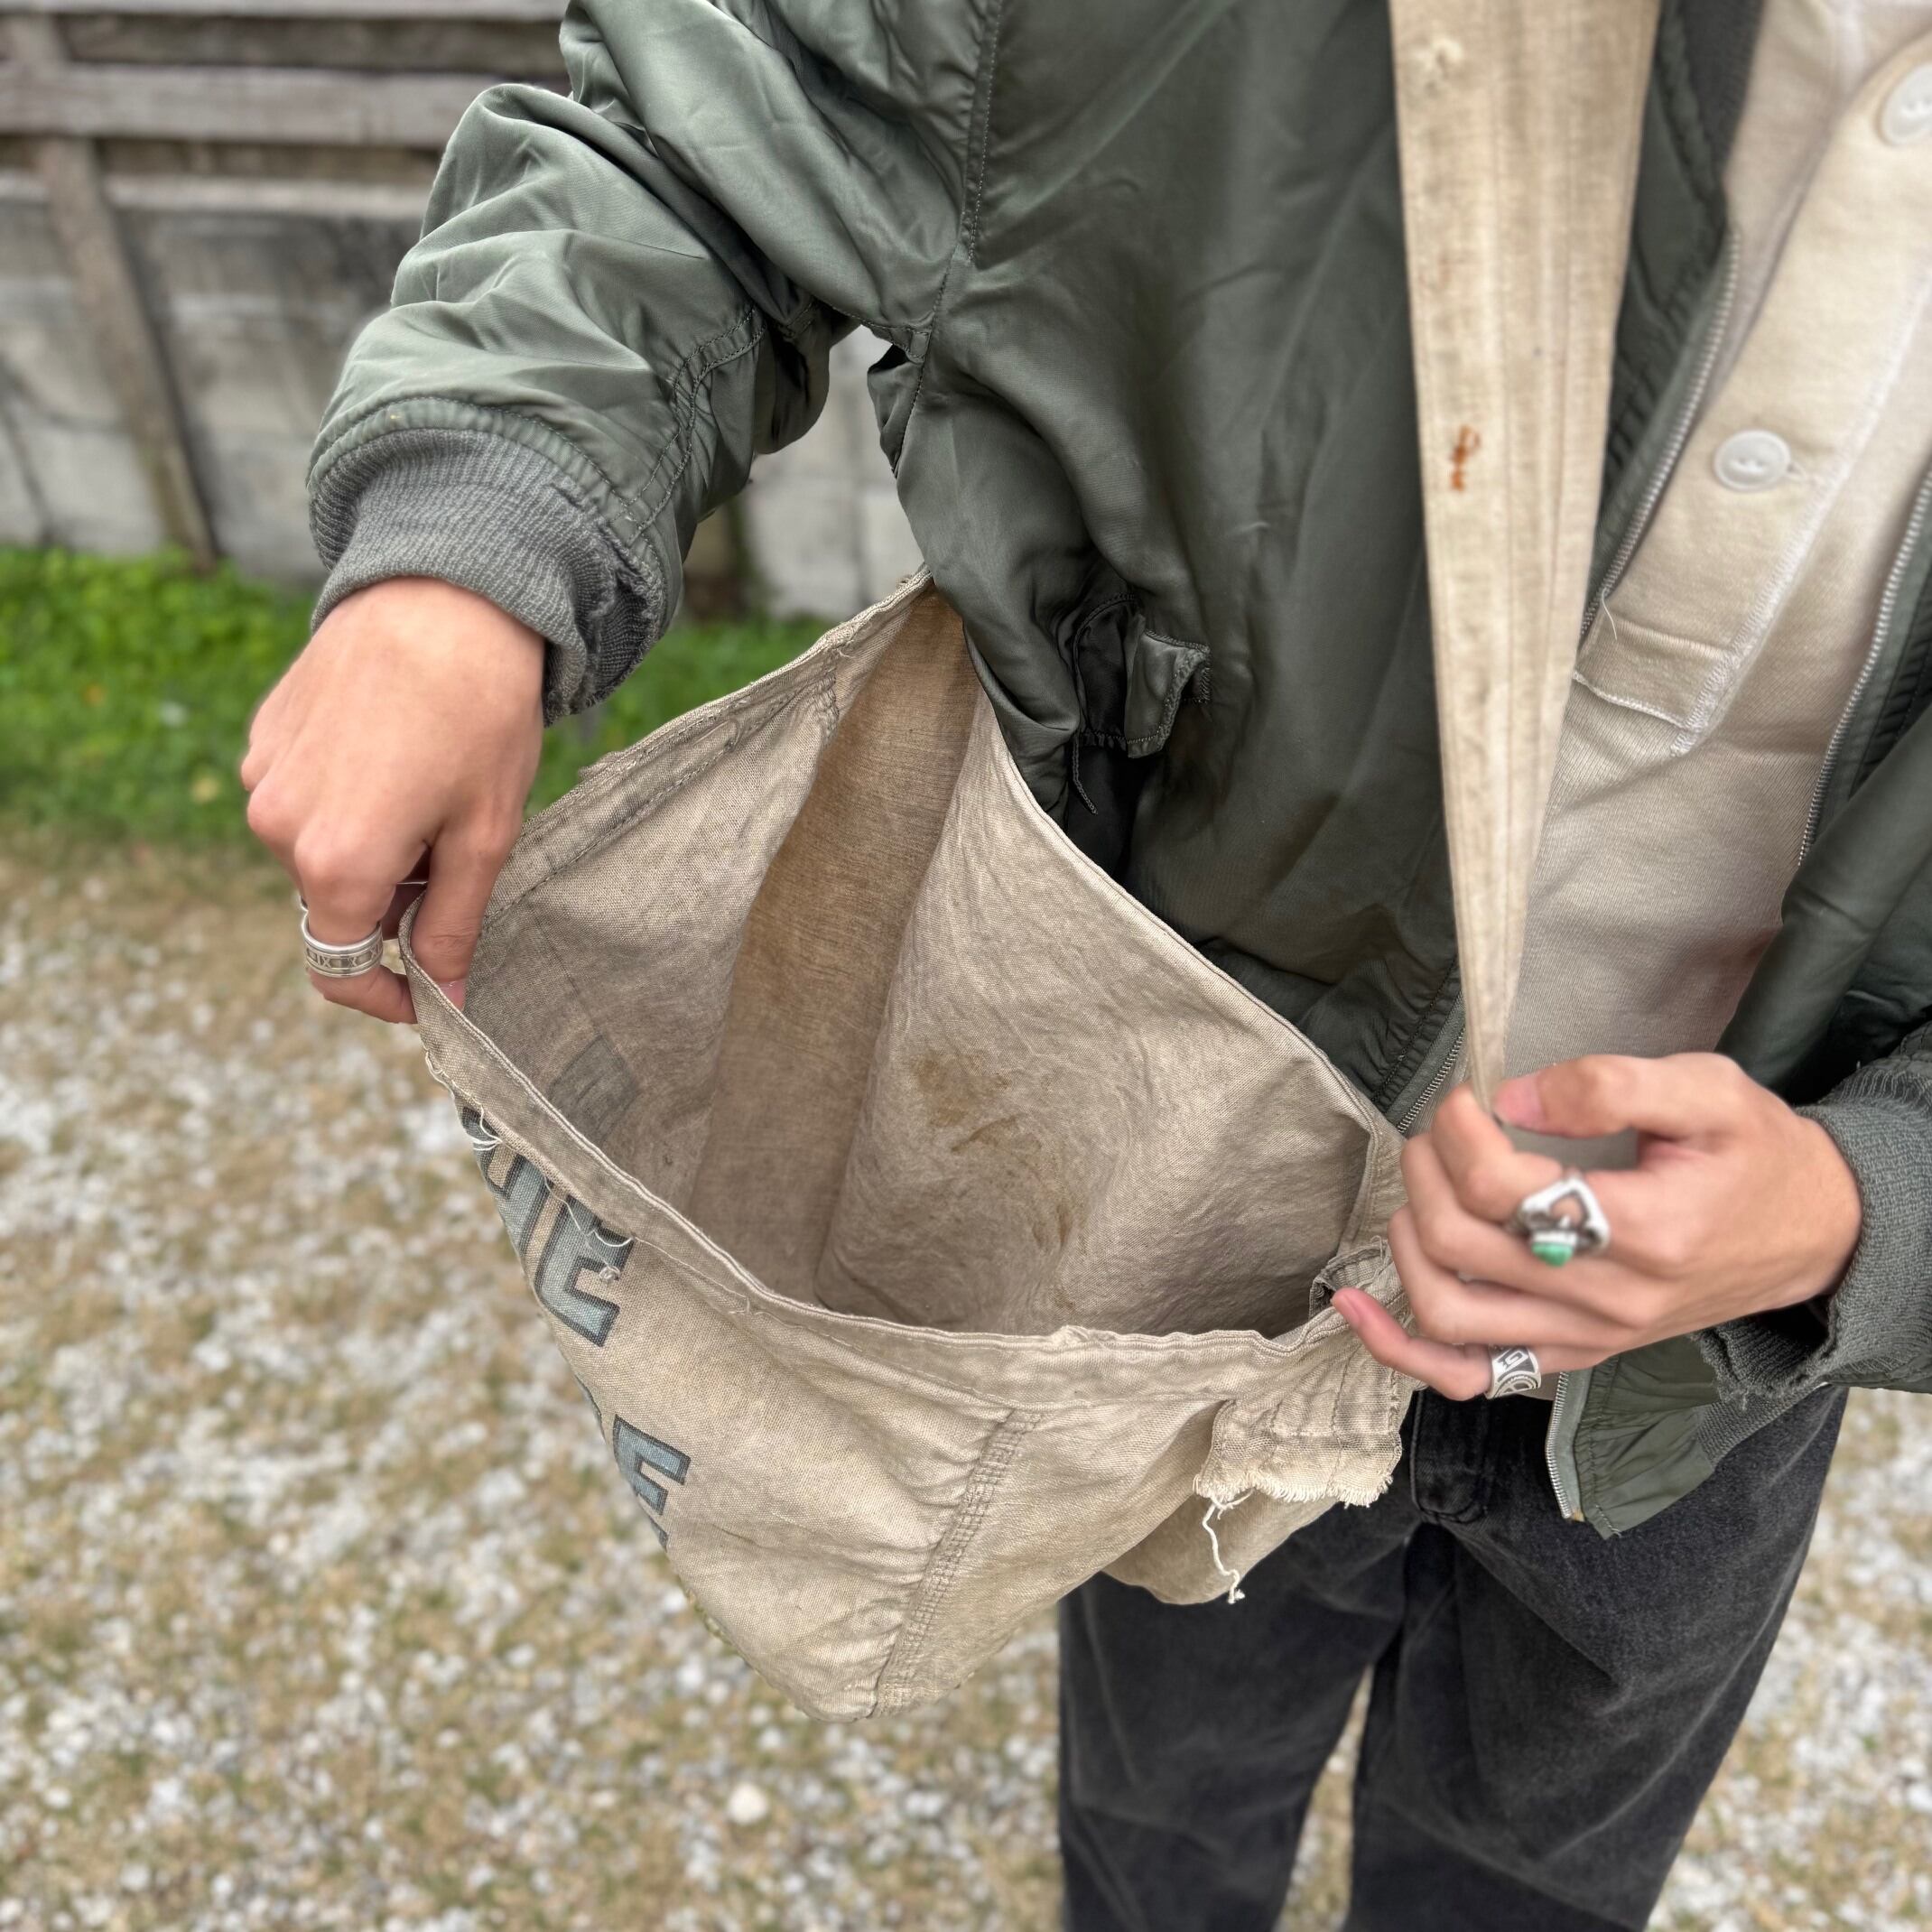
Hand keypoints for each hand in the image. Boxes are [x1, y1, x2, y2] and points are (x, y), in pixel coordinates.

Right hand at [241, 578, 544, 1022]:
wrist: (446, 595)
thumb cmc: (479, 715)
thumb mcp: (484, 835)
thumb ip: (453, 926)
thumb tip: (447, 999)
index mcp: (335, 862)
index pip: (339, 970)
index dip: (386, 997)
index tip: (429, 996)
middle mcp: (277, 824)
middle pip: (333, 906)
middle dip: (391, 904)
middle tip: (453, 852)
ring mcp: (261, 776)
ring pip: (316, 852)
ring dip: (368, 849)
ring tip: (429, 790)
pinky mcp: (262, 736)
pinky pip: (302, 799)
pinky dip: (347, 801)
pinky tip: (396, 753)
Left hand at [1333, 1054, 1861, 1399]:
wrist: (1814, 1236)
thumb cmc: (1758, 1155)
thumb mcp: (1709, 1091)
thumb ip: (1609, 1084)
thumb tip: (1510, 1097)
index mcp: (1649, 1230)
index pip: (1508, 1191)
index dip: (1461, 1131)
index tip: (1465, 1094)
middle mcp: (1612, 1299)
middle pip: (1462, 1247)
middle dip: (1425, 1172)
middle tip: (1439, 1126)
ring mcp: (1587, 1339)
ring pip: (1450, 1315)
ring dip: (1407, 1239)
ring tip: (1423, 1181)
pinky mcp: (1571, 1358)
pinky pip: (1468, 1377)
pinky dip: (1400, 1350)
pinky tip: (1355, 1308)